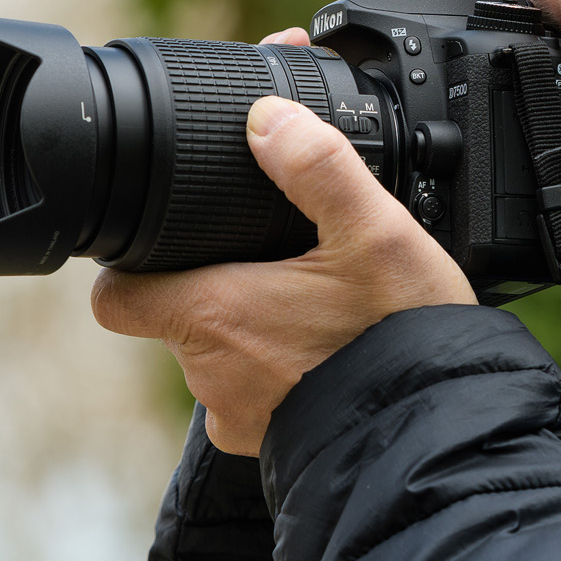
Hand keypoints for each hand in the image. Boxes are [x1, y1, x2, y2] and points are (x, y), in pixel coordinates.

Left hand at [91, 27, 476, 455]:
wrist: (443, 432)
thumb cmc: (401, 336)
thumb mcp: (376, 231)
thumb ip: (320, 167)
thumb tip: (268, 117)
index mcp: (213, 313)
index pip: (117, 294)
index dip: (132, 266)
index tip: (170, 244)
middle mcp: (212, 373)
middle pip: (180, 316)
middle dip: (221, 288)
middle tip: (282, 263)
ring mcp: (242, 416)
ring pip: (223, 357)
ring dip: (257, 330)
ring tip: (321, 306)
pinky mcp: (277, 443)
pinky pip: (263, 396)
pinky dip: (287, 372)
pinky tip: (335, 350)